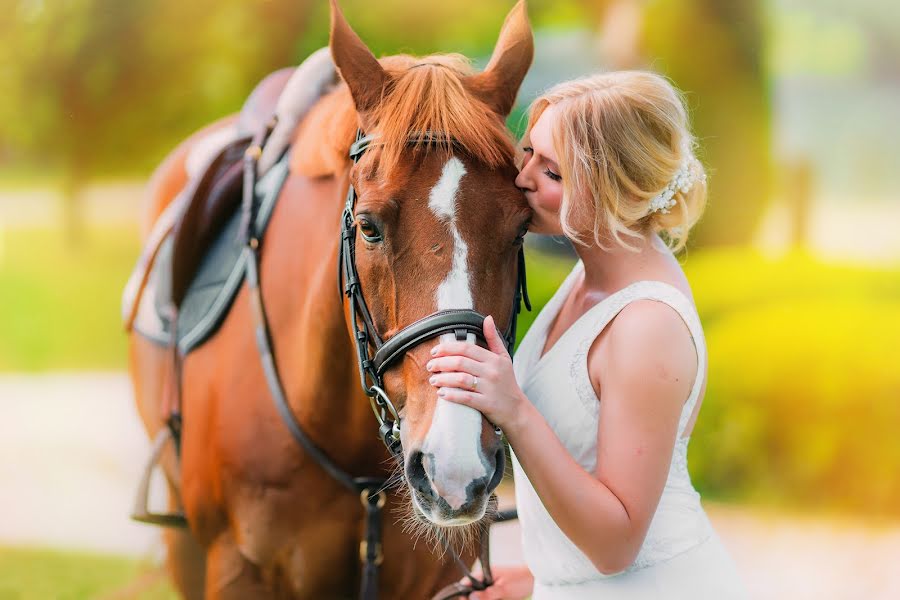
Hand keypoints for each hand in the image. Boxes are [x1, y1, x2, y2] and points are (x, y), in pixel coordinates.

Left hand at [425, 315, 527, 433]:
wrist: (516, 409)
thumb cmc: (507, 382)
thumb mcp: (504, 358)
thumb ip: (494, 338)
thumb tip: (488, 318)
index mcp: (494, 359)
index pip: (467, 348)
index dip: (448, 348)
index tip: (435, 351)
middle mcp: (492, 372)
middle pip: (460, 362)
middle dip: (441, 363)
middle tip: (430, 366)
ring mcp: (489, 388)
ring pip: (461, 379)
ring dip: (443, 379)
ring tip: (433, 380)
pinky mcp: (487, 404)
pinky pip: (466, 398)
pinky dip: (452, 395)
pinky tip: (441, 393)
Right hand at [463, 565, 533, 599]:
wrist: (533, 581)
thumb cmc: (519, 580)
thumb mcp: (503, 589)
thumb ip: (487, 593)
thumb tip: (471, 597)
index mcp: (484, 575)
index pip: (466, 583)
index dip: (463, 592)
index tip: (465, 599)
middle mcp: (484, 582)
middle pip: (471, 594)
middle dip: (475, 599)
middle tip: (489, 599)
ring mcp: (489, 589)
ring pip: (479, 598)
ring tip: (499, 599)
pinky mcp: (495, 595)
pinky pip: (488, 599)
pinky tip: (500, 599)